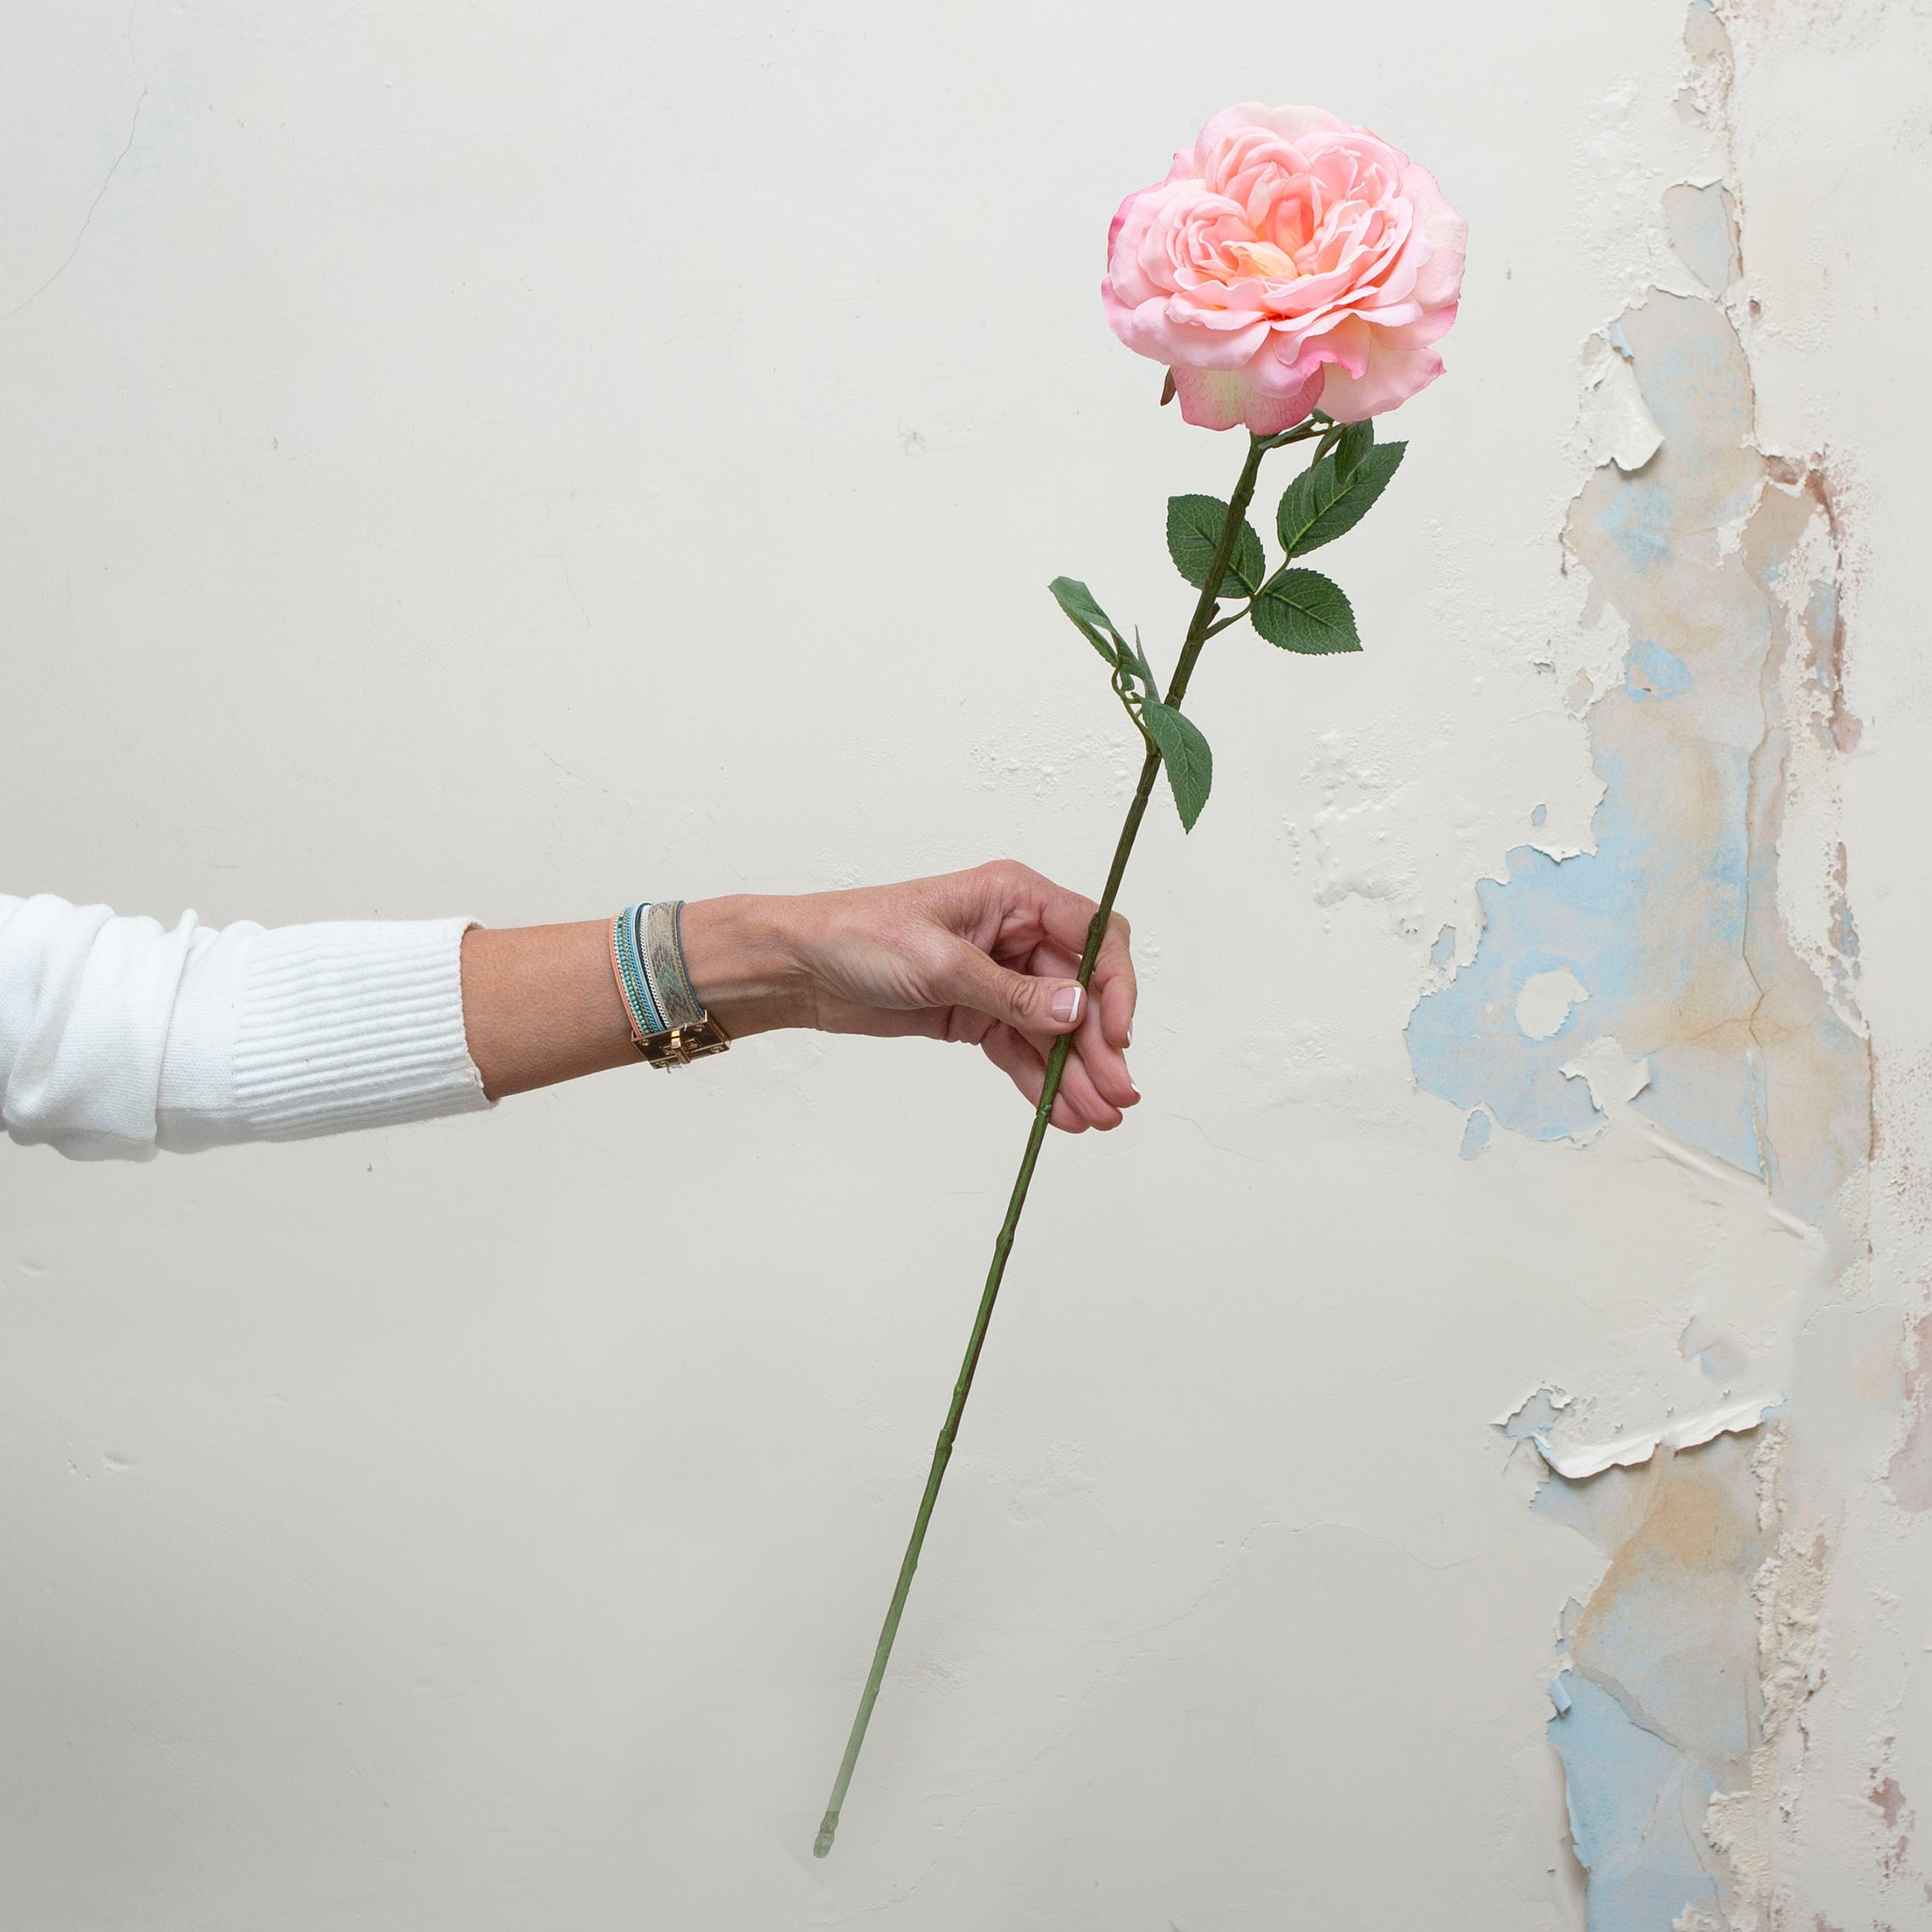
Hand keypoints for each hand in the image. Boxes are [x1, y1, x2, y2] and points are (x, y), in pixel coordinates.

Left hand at [680, 863, 1138, 1131]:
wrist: (800, 969)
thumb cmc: (859, 937)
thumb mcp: (940, 963)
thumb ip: (1013, 992)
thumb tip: (1077, 1010)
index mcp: (1015, 897)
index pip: (1094, 935)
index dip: (1115, 985)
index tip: (1118, 1036)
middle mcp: (1016, 934)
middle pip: (1080, 992)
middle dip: (1100, 1046)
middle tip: (1117, 1097)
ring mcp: (999, 977)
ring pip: (1055, 1029)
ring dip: (1076, 1073)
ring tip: (1095, 1119)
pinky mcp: (977, 1014)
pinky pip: (1022, 1049)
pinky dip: (1041, 1080)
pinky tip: (1061, 1113)